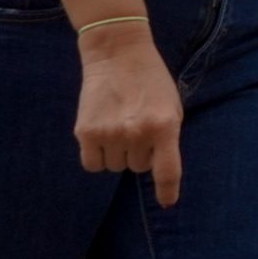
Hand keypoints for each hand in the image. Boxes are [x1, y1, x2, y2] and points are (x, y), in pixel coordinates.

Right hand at [75, 21, 183, 206]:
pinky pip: (92, 164)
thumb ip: (167, 137)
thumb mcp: (171, 106)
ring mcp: (111, 134)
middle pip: (137, 167)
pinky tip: (101, 133)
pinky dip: (97, 155)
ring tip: (119, 123)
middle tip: (135, 125)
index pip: (168, 170)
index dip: (167, 190)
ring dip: (117, 152)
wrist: (117, 55)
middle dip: (139, 152)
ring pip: (115, 167)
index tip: (167, 203)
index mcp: (165, 125)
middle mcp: (138, 132)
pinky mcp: (86, 133)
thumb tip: (158, 170)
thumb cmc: (150, 81)